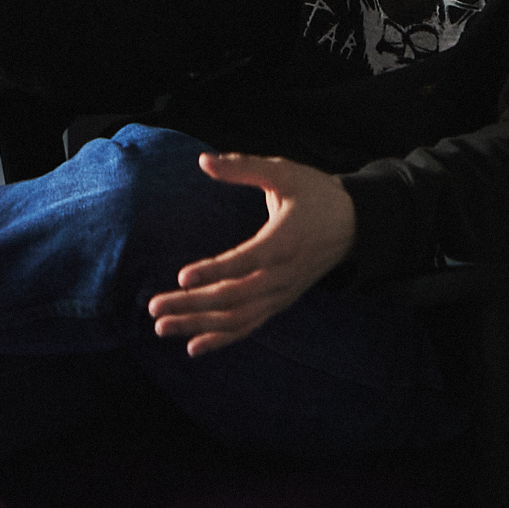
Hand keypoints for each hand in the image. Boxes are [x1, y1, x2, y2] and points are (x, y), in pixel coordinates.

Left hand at [146, 153, 356, 356]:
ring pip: (238, 318)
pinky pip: (250, 325)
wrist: (353, 224)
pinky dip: (222, 338)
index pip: (246, 261)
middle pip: (235, 297)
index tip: (183, 277)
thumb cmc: (315, 193)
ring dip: (198, 326)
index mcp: (285, 240)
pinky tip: (193, 347)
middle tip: (154, 307)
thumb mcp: (284, 172)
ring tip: (161, 327)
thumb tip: (203, 160)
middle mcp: (283, 275)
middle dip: (192, 305)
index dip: (215, 271)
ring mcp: (282, 293)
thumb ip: (243, 167)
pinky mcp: (280, 302)